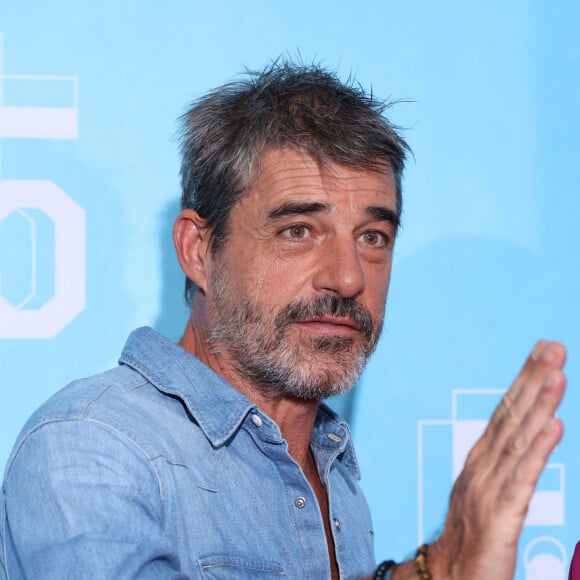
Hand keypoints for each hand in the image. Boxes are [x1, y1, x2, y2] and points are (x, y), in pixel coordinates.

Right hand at [428, 340, 566, 578]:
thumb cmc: (472, 541)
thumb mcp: (489, 496)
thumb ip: (507, 467)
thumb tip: (532, 436)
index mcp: (482, 462)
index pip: (506, 414)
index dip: (524, 382)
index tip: (541, 354)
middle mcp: (483, 468)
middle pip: (511, 417)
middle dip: (532, 379)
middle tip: (552, 346)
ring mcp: (489, 490)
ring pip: (518, 440)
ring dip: (539, 404)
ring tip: (557, 373)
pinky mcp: (500, 517)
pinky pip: (522, 479)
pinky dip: (537, 450)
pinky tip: (554, 426)